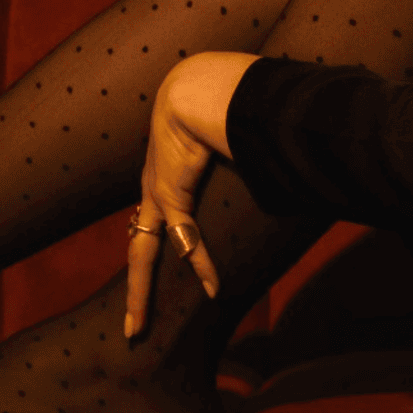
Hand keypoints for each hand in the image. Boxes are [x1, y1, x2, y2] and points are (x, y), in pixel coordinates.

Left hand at [124, 51, 256, 337]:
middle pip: (139, 246)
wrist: (201, 84)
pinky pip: (184, 237)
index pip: (155, 222)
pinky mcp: (171, 193)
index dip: (157, 248)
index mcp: (164, 176)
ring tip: (137, 328)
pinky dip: (201, 263)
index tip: (165, 270)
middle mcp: (154, 188)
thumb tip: (281, 146)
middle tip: (131, 327)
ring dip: (141, 293)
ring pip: (142, 253)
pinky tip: (213, 288)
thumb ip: (243, 149)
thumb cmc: (219, 99)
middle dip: (135, 289)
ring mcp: (157, 194)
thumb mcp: (226, 133)